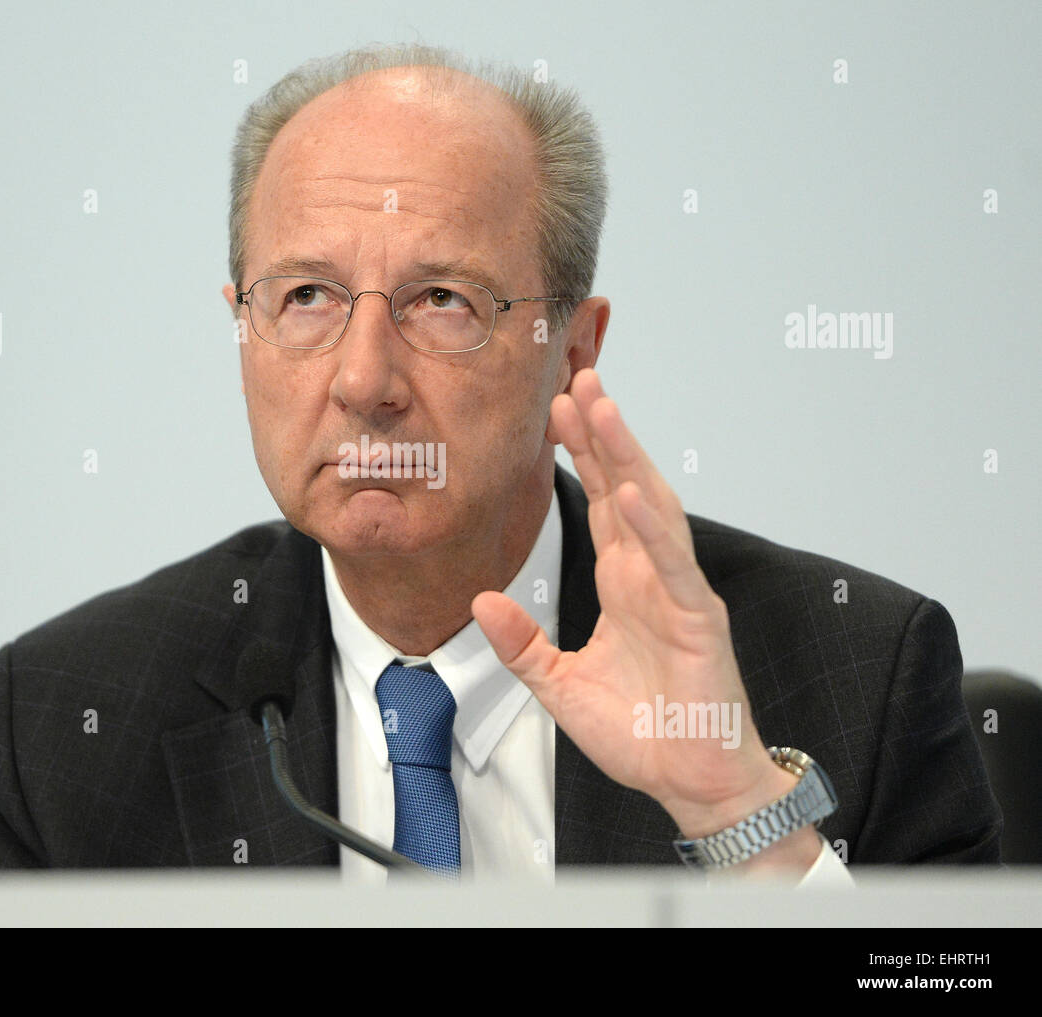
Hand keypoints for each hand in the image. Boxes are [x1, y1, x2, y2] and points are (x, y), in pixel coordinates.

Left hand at [473, 368, 802, 847]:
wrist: (689, 781)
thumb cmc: (642, 731)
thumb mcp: (559, 684)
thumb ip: (522, 643)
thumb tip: (480, 599)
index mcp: (623, 583)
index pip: (600, 502)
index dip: (581, 455)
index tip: (556, 407)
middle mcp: (650, 575)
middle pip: (624, 486)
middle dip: (600, 433)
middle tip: (575, 376)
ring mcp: (676, 591)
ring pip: (651, 508)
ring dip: (626, 456)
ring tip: (601, 406)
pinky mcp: (697, 620)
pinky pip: (673, 566)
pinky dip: (654, 528)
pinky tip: (633, 491)